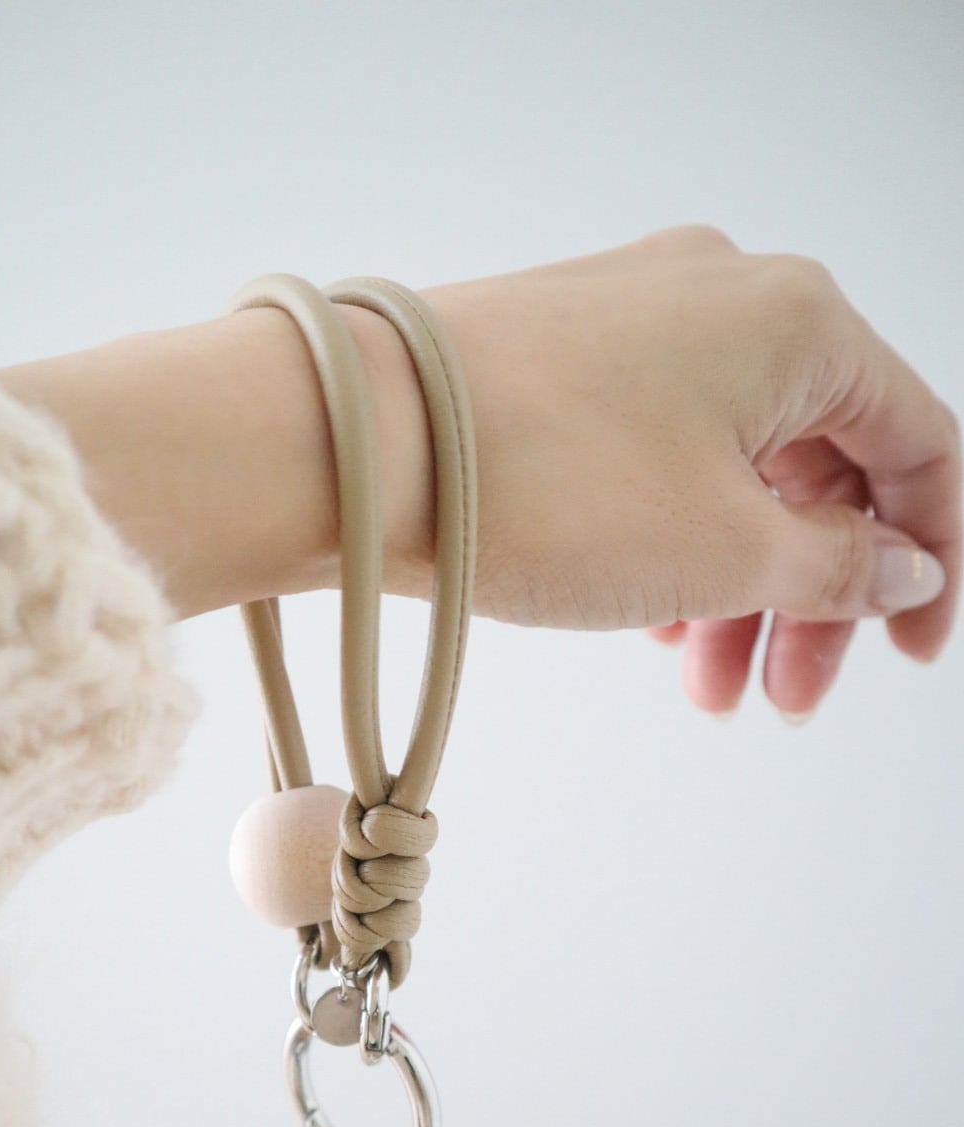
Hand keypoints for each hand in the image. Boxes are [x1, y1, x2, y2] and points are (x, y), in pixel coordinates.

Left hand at [375, 228, 959, 717]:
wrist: (352, 443)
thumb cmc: (543, 481)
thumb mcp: (726, 550)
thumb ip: (837, 567)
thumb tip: (900, 569)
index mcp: (797, 321)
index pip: (917, 443)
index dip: (931, 559)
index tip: (910, 652)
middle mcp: (724, 298)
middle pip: (819, 465)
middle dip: (813, 595)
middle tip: (785, 696)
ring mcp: (635, 320)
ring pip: (730, 470)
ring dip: (735, 585)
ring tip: (703, 686)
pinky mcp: (561, 358)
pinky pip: (656, 458)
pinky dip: (671, 541)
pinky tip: (647, 619)